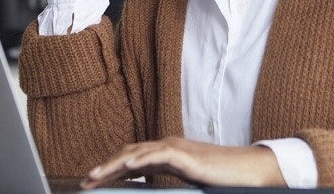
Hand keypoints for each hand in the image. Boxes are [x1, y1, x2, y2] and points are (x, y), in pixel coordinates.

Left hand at [80, 137, 285, 188]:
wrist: (248, 170)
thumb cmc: (222, 178)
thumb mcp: (189, 180)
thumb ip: (169, 179)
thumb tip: (148, 187)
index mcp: (167, 153)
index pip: (132, 158)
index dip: (110, 168)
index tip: (93, 181)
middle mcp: (168, 146)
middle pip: (129, 153)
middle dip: (105, 167)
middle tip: (85, 182)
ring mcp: (177, 149)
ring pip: (138, 153)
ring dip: (114, 164)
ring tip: (95, 176)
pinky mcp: (186, 156)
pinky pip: (159, 155)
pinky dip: (140, 160)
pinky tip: (127, 167)